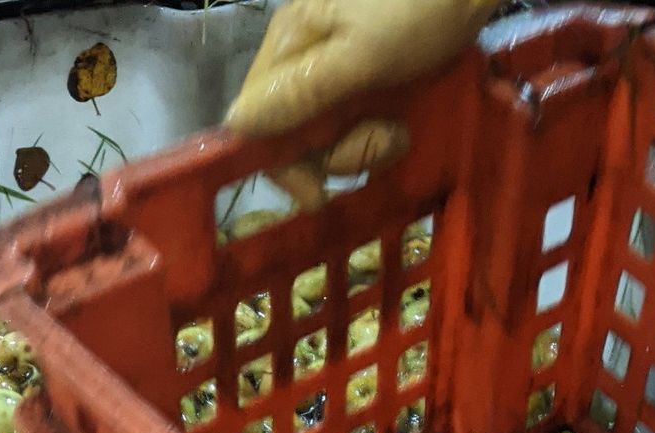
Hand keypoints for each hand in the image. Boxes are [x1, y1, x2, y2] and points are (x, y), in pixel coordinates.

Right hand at [225, 0, 494, 204]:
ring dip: (367, 148)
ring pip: (330, 139)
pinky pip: (356, 129)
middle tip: (386, 140)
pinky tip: (405, 127)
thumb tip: (235, 126)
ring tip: (402, 131)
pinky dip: (380, 138)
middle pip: (295, 136)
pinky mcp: (366, 83)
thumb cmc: (419, 10)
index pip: (256, 124)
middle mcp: (303, 60)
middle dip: (339, 153)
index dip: (284, 164)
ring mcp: (336, 73)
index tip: (320, 193)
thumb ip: (301, 91)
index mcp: (288, 45)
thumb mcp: (360, 56)